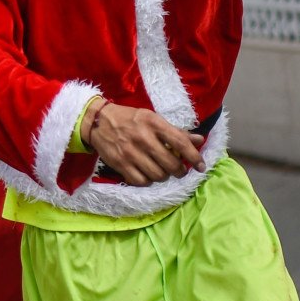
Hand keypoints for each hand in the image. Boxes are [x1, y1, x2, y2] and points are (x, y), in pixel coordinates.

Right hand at [87, 102, 203, 186]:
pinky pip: (142, 181)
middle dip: (179, 171)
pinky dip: (148, 181)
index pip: (181, 143)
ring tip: (162, 171)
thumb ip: (176, 131)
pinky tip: (148, 174)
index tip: (201, 166)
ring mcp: (131, 153)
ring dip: (164, 176)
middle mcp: (143, 138)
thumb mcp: (153, 119)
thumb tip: (199, 140)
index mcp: (154, 124)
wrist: (98, 122)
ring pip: (158, 175)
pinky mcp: (120, 164)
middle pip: (171, 164)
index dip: (194, 157)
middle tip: (178, 170)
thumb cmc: (131, 119)